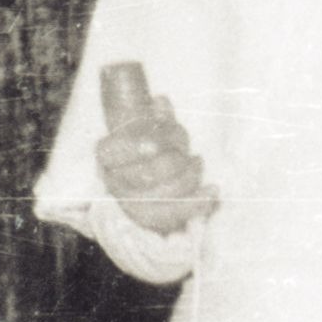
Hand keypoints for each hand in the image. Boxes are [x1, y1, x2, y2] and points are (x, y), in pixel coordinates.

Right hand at [94, 61, 218, 233]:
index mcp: (108, 155)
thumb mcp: (148, 123)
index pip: (112, 152)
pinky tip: (212, 190)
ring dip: (189, 176)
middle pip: (147, 174)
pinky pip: (178, 216)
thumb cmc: (149, 142)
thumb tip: (161, 101)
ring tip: (197, 163)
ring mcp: (134, 204)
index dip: (132, 149)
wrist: (149, 176)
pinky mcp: (156, 220)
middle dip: (174, 160)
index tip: (154, 143)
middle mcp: (116, 182)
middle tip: (184, 152)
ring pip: (166, 194)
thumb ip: (153, 113)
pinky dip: (199, 202)